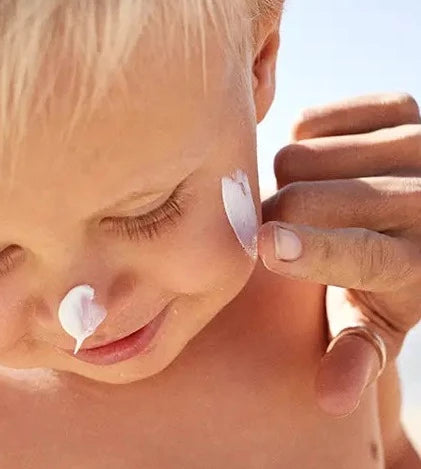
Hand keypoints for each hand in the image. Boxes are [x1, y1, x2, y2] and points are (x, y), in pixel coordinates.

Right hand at [258, 93, 420, 416]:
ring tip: (311, 198)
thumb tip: (331, 401)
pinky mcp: (400, 108)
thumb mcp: (379, 321)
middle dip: (275, 216)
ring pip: (299, 155)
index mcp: (413, 262)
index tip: (265, 245)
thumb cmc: (392, 277)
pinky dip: (307, 143)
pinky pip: (312, 121)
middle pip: (305, 198)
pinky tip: (326, 165)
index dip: (309, 252)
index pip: (358, 255)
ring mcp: (416, 142)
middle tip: (277, 227)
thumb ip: (355, 354)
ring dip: (290, 181)